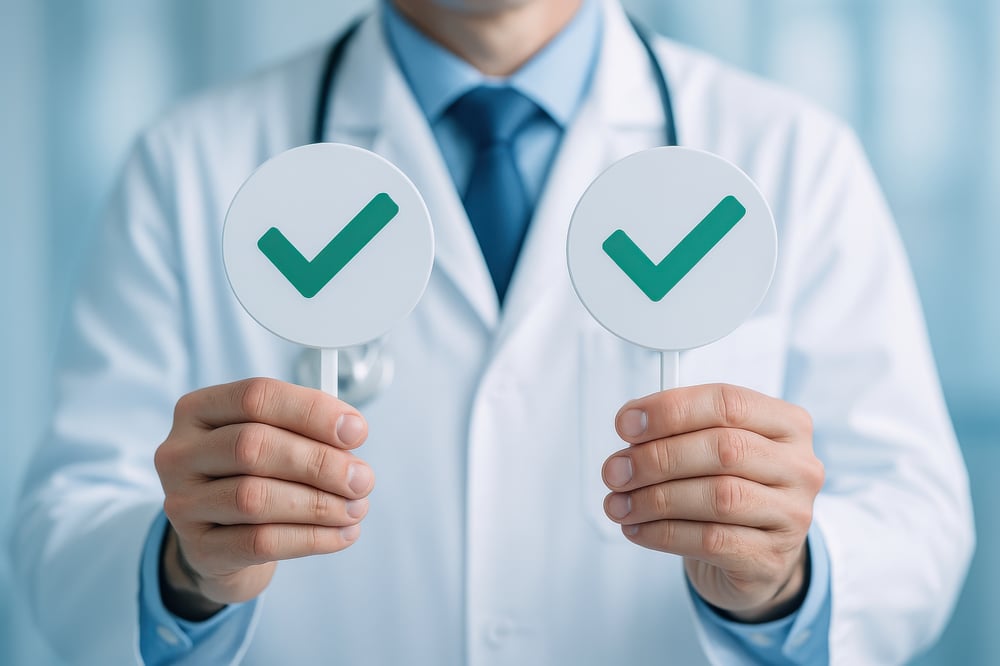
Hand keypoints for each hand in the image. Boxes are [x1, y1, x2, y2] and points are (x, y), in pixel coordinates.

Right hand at [153, 378, 372, 618]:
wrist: (222, 544)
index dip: (312, 411)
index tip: (357, 431)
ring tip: (356, 509)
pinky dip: (311, 538)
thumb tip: (350, 432)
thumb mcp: (275, 441)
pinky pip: (261, 542)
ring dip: (319, 504)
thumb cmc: (257, 477)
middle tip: (362, 479)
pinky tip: (342, 534)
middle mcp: (180, 453)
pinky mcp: (200, 549)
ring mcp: (182, 503)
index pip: (256, 396)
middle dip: (320, 462)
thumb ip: (307, 430)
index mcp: (198, 410)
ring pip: (255, 497)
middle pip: (254, 446)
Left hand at [602, 384, 823, 621]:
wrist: (754, 558)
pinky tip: (638, 529)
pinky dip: (663, 533)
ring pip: (718, 497)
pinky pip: (710, 540)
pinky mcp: (771, 558)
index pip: (728, 403)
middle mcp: (799, 466)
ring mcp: (791, 515)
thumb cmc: (729, 490)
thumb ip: (680, 432)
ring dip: (655, 499)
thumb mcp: (712, 450)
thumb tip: (632, 428)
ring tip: (619, 504)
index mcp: (786, 424)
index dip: (671, 410)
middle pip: (723, 449)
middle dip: (657, 458)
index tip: (626, 424)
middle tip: (615, 470)